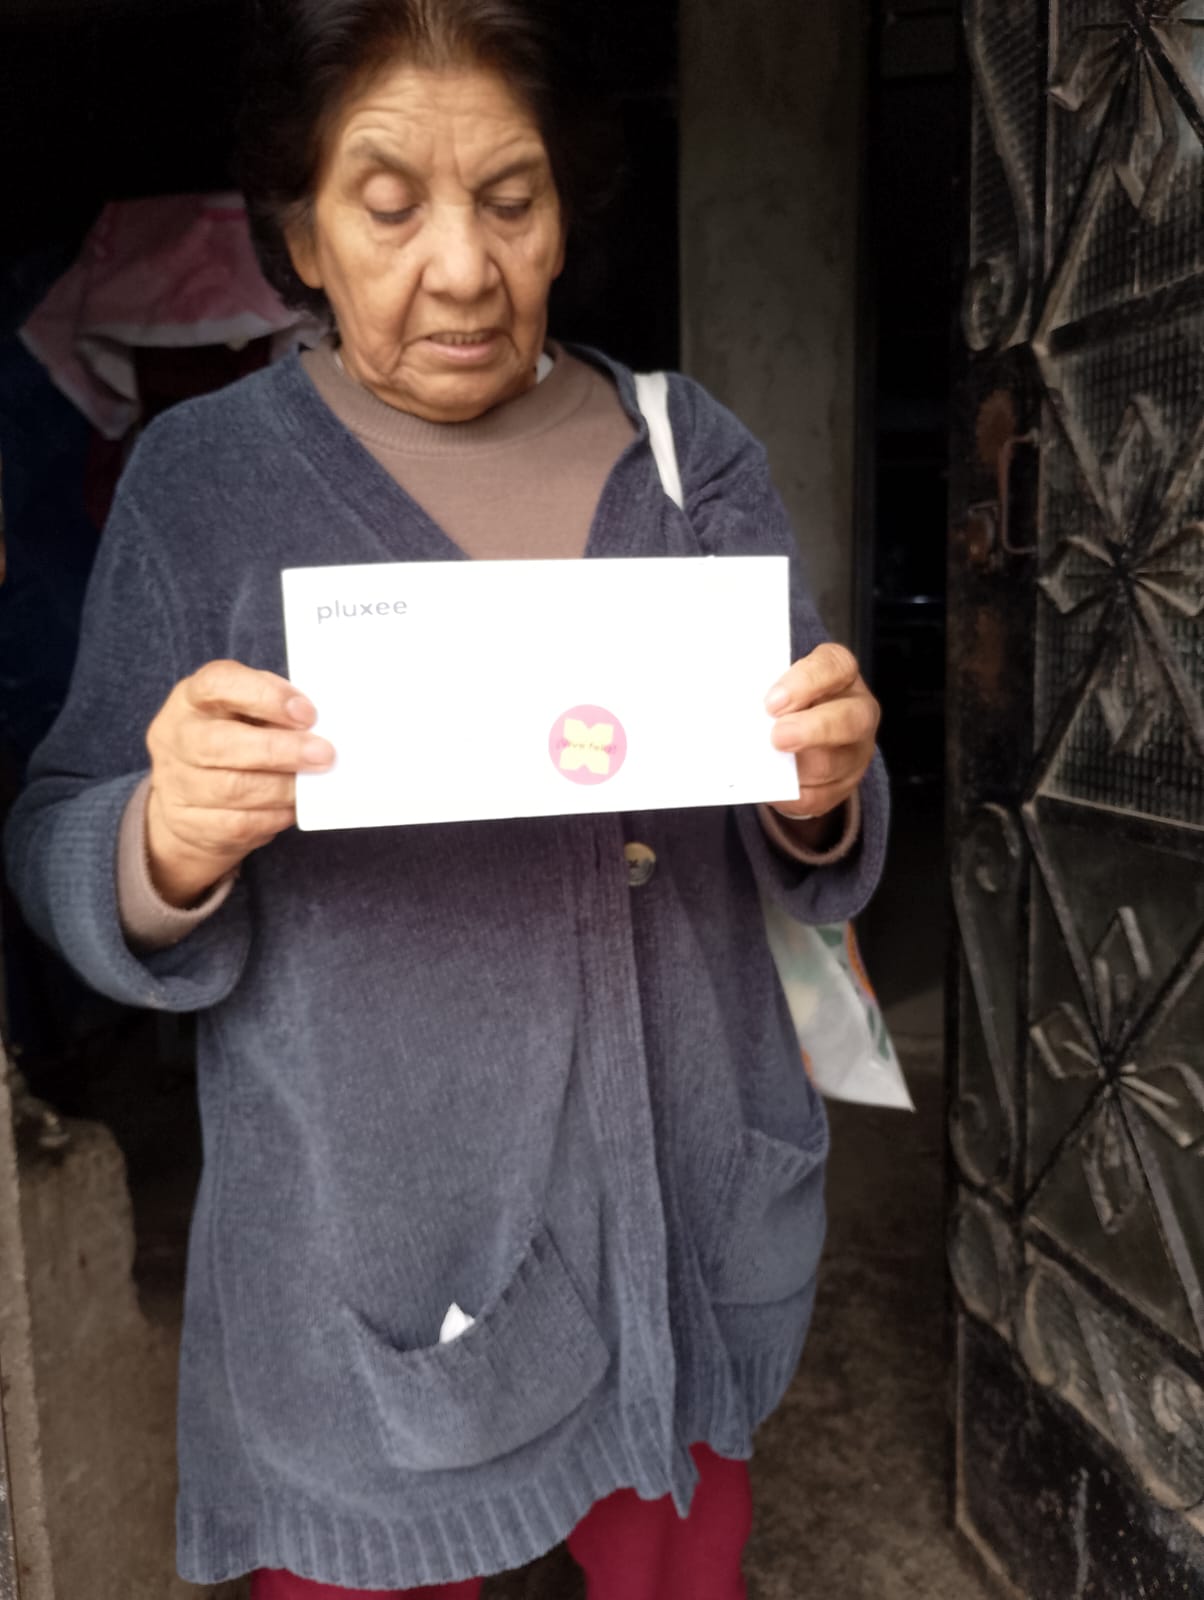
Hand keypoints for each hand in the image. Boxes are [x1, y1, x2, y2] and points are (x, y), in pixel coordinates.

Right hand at [144, 660, 333, 907]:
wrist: (187, 799)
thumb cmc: (231, 742)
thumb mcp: (244, 713)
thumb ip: (273, 711)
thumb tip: (318, 727)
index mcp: (191, 698)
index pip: (217, 684)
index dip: (265, 696)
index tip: (307, 713)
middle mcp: (176, 737)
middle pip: (220, 743)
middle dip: (280, 750)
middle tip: (324, 754)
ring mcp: (176, 782)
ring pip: (232, 789)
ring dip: (282, 787)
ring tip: (314, 783)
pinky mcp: (188, 822)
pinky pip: (238, 823)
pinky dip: (273, 816)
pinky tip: (292, 807)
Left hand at [763, 643, 879, 826]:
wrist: (797, 734)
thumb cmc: (786, 698)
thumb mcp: (779, 682)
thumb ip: (766, 691)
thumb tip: (736, 708)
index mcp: (840, 673)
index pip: (835, 667)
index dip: (805, 683)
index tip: (772, 702)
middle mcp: (857, 709)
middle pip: (850, 720)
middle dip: (813, 729)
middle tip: (777, 737)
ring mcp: (855, 750)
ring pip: (832, 764)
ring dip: (796, 767)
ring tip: (764, 763)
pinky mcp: (843, 784)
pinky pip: (818, 796)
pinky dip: (789, 795)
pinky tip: (768, 785)